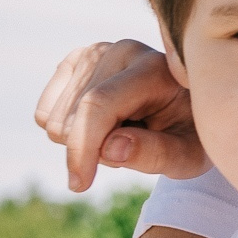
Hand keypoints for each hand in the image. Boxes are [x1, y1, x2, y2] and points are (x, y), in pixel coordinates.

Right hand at [35, 39, 206, 190]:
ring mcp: (93, 53)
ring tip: (125, 131)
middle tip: (136, 144)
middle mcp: (120, 52)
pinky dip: (69, 131)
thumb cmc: (191, 135)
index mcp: (153, 68)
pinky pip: (45, 116)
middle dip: (95, 150)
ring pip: (55, 121)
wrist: (187, 109)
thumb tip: (110, 148)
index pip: (99, 104)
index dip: (82, 146)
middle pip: (73, 119)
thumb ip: (157, 153)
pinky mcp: (73, 63)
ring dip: (85, 142)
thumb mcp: (189, 156)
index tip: (80, 185)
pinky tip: (106, 122)